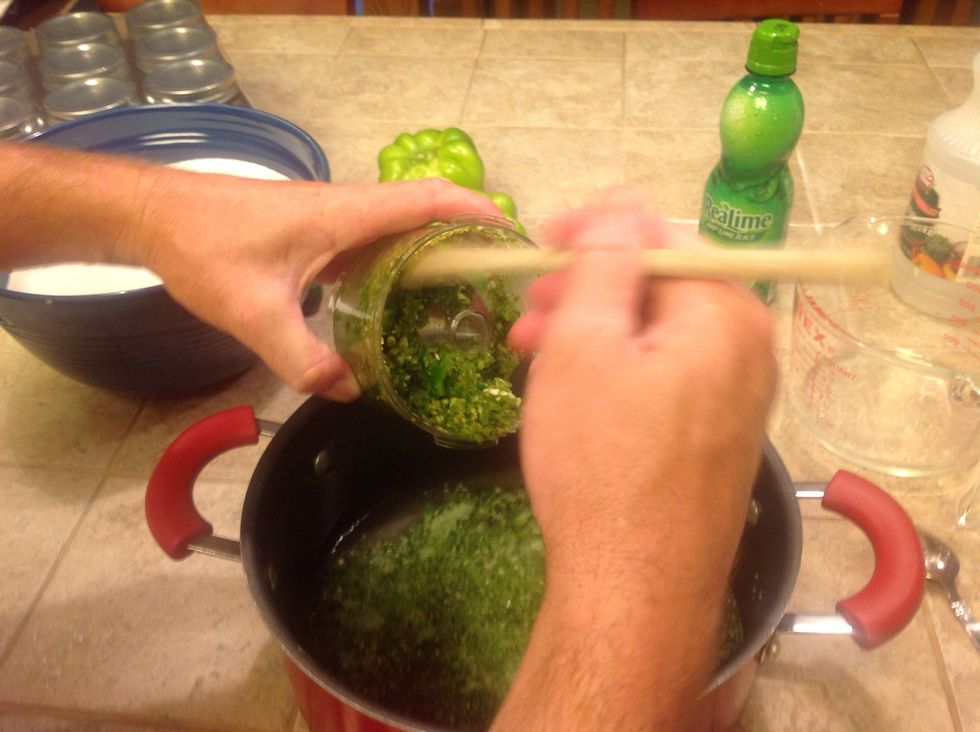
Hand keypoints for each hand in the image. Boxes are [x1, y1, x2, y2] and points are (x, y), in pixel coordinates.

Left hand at [128, 171, 500, 398]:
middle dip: (467, 241)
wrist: (155, 216)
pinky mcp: (317, 232)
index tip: (512, 237)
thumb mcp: (254, 314)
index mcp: (345, 215)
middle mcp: (347, 209)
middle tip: (495, 288)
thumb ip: (303, 358)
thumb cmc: (205, 249)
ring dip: (434, 253)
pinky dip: (400, 264)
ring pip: (400, 228)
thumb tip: (350, 391)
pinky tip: (400, 303)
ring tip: (462, 298)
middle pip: (425, 212)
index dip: (477, 213)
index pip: (429, 200)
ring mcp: (333, 219)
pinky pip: (374, 243)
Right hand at [494, 190, 775, 729]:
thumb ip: (604, 261)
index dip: (593, 230)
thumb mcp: (583, 344)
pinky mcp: (719, 436)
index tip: (537, 243)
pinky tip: (574, 392)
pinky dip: (617, 370)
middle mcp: (749, 346)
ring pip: (656, 334)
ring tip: (532, 354)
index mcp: (726, 311)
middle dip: (585, 289)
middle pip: (660, 285)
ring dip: (593, 331)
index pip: (660, 233)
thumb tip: (619, 204)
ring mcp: (740, 396)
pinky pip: (666, 376)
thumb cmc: (600, 462)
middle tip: (525, 313)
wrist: (633, 588)